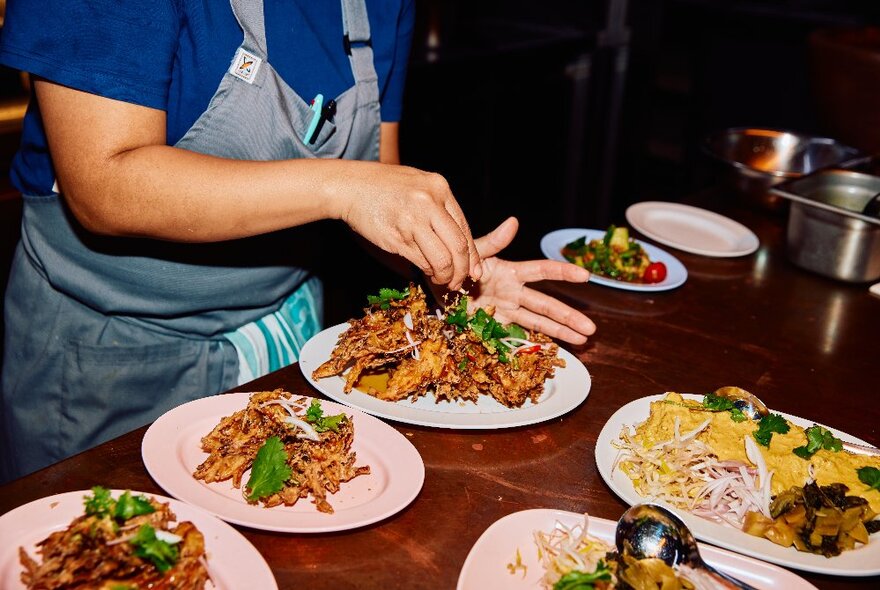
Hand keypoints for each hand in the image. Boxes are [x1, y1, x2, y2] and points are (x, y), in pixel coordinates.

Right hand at [336, 162, 480, 290]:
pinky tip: (427, 272)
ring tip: (443, 280)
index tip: (474, 269)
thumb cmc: (383, 186)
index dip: (472, 254)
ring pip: (443, 259)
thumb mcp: (418, 185)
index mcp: (439, 187)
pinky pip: (422, 261)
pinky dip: (428, 271)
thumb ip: (438, 207)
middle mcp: (430, 202)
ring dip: (446, 276)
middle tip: (460, 281)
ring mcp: (413, 220)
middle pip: (459, 246)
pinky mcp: (397, 237)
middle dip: (463, 270)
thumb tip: (457, 241)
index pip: (464, 228)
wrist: (350, 186)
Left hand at [466, 217, 596, 344]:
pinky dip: (535, 342)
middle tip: (591, 327)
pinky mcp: (495, 325)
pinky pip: (518, 335)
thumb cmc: (453, 264)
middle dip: (569, 315)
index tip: (585, 275)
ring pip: (538, 322)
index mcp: (509, 272)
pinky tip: (555, 349)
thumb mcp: (471, 252)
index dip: (563, 273)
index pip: (541, 271)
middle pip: (546, 304)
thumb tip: (514, 222)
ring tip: (584, 339)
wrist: (434, 286)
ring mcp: (506, 310)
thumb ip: (492, 241)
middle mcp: (513, 292)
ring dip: (561, 331)